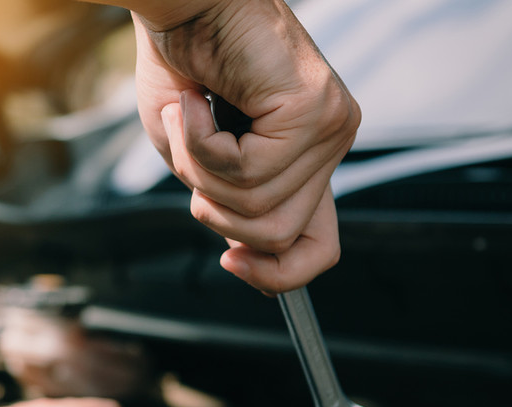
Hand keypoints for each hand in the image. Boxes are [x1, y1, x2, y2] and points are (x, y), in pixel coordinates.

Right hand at [131, 0, 359, 293]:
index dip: (275, 274)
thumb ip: (228, 204)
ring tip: (188, 117)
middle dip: (215, 209)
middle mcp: (330, 143)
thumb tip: (247, 254)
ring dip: (200, 169)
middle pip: (279, 235)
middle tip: (192, 152)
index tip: (230, 262)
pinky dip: (200, 144)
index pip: (320, 246)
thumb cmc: (184, 65)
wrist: (181, 2)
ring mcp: (329, 126)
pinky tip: (194, 104)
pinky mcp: (312, 110)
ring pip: (258, 208)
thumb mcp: (199, 158)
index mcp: (308, 157)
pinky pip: (247, 171)